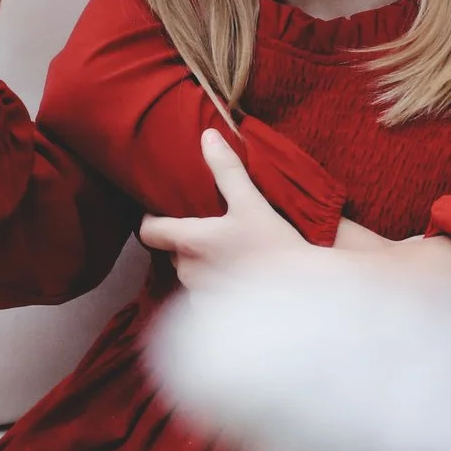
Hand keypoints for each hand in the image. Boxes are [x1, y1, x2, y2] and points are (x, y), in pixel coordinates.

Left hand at [138, 131, 314, 287]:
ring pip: (190, 274)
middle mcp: (187, 272)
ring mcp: (199, 296)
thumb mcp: (251, 202)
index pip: (148, 231)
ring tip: (227, 252)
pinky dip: (216, 285)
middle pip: (172, 251)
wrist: (302, 293)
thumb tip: (208, 135)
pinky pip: (204, 296)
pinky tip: (239, 278)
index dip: (151, 219)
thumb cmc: (275, 245)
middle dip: (184, 240)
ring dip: (202, 263)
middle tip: (209, 227)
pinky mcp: (214, 314)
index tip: (164, 210)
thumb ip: (226, 169)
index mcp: (190, 242)